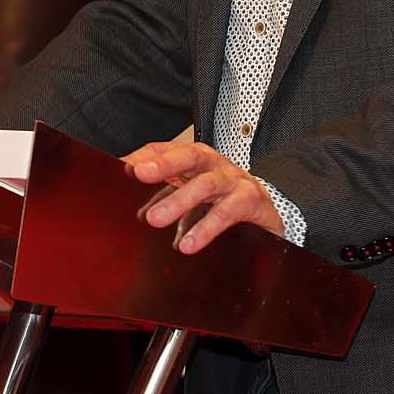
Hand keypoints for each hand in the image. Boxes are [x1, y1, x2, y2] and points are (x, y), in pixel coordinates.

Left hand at [123, 140, 281, 254]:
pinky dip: (205, 229)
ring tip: (155, 219)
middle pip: (189, 156)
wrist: (268, 207)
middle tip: (140, 173)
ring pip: (206, 185)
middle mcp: (214, 163)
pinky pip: (226, 213)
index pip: (168, 149)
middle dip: (164, 163)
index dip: (147, 156)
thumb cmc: (223, 196)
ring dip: (179, 201)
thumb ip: (167, 197)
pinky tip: (186, 244)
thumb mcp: (192, 194)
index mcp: (196, 158)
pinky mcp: (250, 201)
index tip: (125, 165)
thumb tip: (139, 213)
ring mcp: (233, 180)